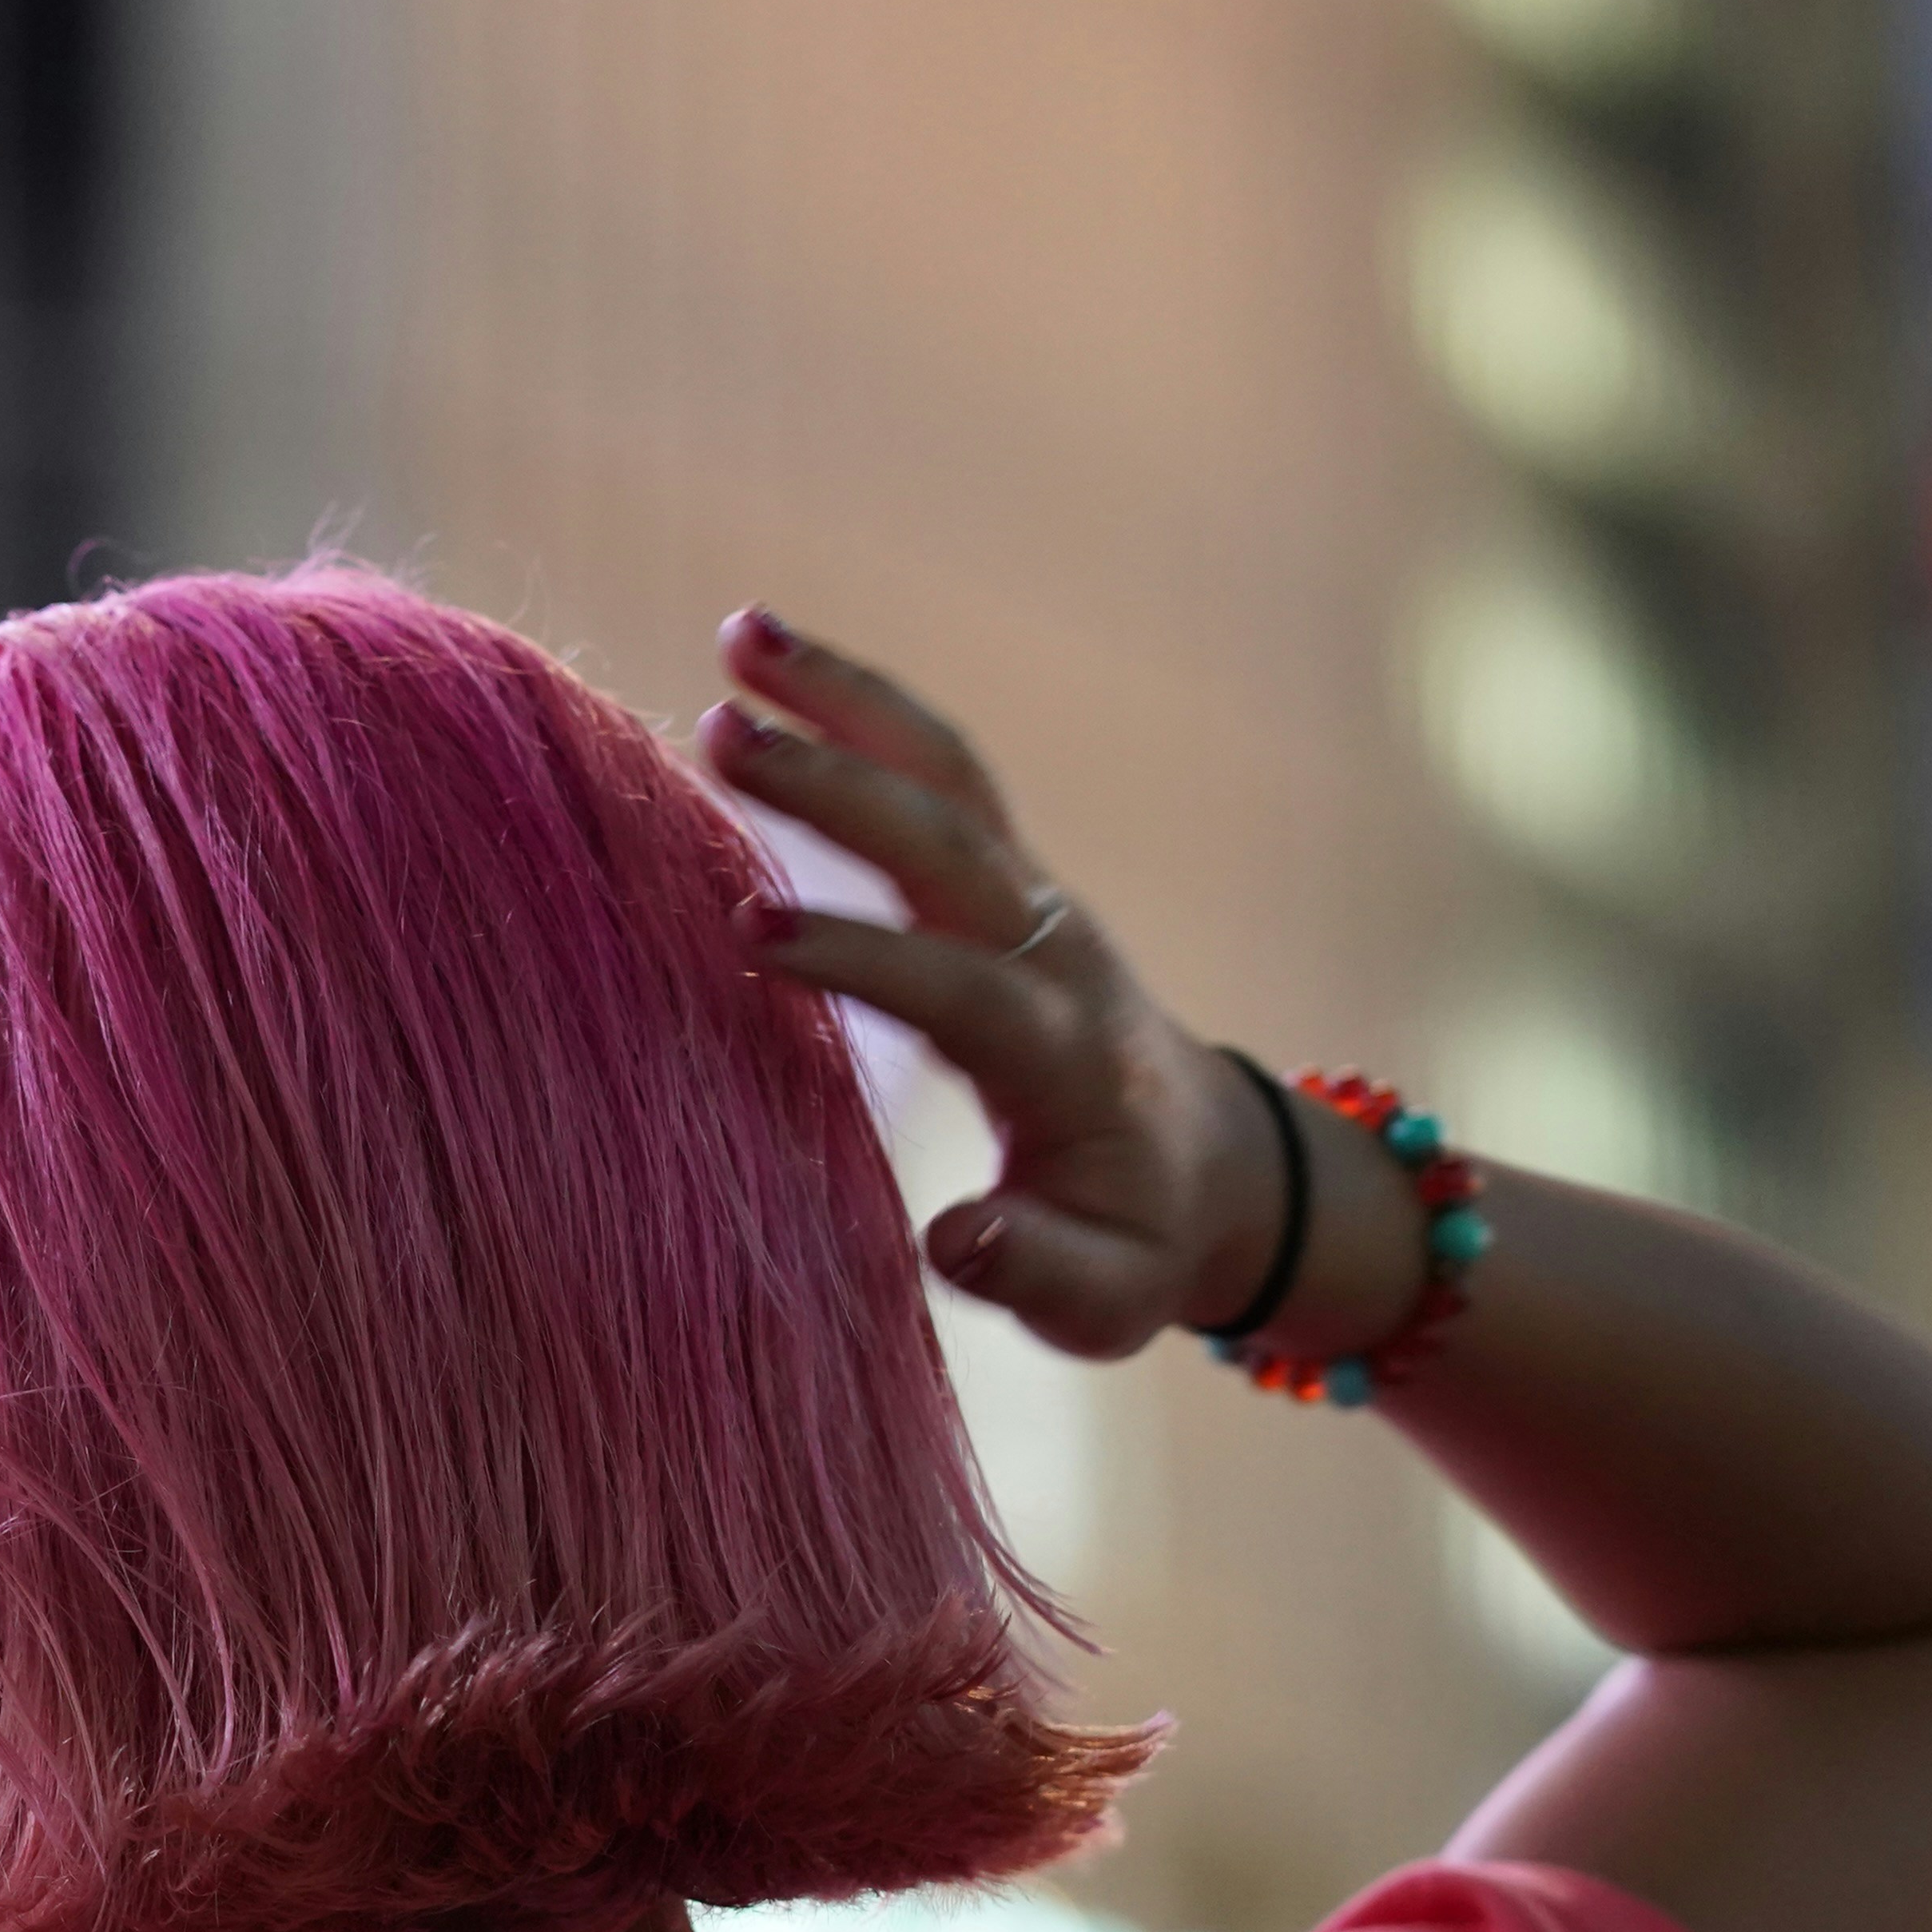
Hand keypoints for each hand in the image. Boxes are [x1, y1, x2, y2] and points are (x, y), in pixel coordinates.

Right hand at [700, 607, 1270, 1361]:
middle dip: (840, 787)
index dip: (863, 955)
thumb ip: (1038, 1273)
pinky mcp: (1004, 871)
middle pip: (951, 842)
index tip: (751, 931)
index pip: (961, 988)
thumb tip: (953, 1236)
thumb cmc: (1136, 1242)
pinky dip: (860, 706)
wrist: (1211, 1167)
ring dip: (849, 699)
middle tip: (719, 733)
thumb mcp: (1105, 1298)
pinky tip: (766, 656)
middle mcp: (1053, 949)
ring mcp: (1030, 896)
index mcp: (1066, 1056)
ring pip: (948, 774)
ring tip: (741, 633)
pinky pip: (937, 770)